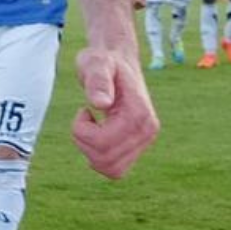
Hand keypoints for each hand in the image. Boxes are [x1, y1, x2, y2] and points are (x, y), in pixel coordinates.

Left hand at [71, 47, 159, 179]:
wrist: (117, 61)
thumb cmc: (102, 60)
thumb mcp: (94, 63)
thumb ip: (97, 80)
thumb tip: (101, 103)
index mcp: (139, 114)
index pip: (104, 143)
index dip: (82, 131)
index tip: (83, 109)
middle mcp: (147, 131)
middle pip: (107, 161)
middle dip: (85, 142)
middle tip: (83, 117)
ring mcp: (145, 141)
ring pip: (112, 170)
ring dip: (91, 152)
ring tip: (91, 125)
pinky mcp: (137, 146)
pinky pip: (116, 169)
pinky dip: (100, 157)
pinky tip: (97, 134)